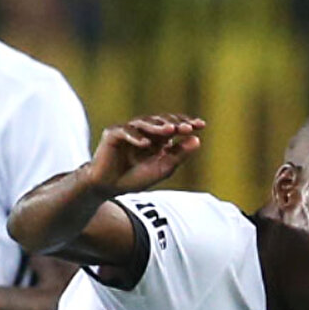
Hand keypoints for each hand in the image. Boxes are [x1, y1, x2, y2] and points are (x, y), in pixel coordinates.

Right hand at [85, 113, 204, 196]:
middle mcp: (144, 131)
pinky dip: (135, 137)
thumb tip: (197, 140)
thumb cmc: (134, 179)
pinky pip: (125, 131)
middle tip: (186, 127)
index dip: (186, 124)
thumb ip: (178, 155)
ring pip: (144, 122)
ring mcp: (128, 130)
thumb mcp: (162, 169)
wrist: (108, 188)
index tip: (201, 125)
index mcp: (157, 137)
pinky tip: (146, 143)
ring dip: (157, 126)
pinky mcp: (112, 134)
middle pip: (160, 120)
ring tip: (170, 130)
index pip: (174, 125)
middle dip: (174, 123)